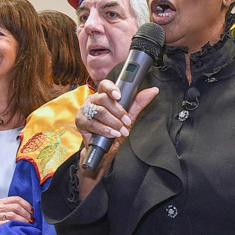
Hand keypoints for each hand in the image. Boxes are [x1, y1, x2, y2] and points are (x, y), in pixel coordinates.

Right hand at [0, 196, 33, 231]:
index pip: (16, 199)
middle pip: (16, 207)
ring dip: (23, 220)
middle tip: (31, 219)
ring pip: (13, 215)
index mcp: (1, 202)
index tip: (32, 210)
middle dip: (26, 214)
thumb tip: (29, 210)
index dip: (26, 204)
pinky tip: (20, 227)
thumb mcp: (3, 209)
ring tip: (28, 223)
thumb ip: (13, 207)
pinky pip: (7, 223)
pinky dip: (16, 225)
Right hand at [74, 80, 158, 195]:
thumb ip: (139, 103)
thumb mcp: (129, 116)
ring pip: (99, 112)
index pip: (105, 85)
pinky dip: (105, 130)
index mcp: (103, 95)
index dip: (111, 89)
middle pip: (103, 99)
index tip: (119, 96)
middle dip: (118, 111)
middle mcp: (92, 101)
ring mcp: (85, 111)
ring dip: (113, 122)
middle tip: (127, 122)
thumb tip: (153, 90)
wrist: (105, 149)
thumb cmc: (115, 129)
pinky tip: (113, 134)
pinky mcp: (80, 122)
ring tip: (121, 131)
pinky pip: (93, 124)